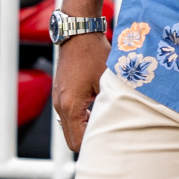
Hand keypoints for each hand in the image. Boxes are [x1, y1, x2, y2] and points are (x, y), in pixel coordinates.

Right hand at [53, 33, 109, 152]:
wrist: (78, 32)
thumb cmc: (94, 54)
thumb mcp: (108, 81)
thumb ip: (111, 106)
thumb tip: (120, 125)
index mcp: (70, 105)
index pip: (78, 142)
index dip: (96, 146)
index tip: (113, 142)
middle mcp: (60, 106)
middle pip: (72, 141)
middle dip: (89, 142)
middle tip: (110, 135)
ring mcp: (57, 100)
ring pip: (69, 130)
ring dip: (85, 130)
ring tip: (104, 121)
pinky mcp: (60, 94)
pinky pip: (68, 118)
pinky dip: (80, 120)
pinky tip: (95, 110)